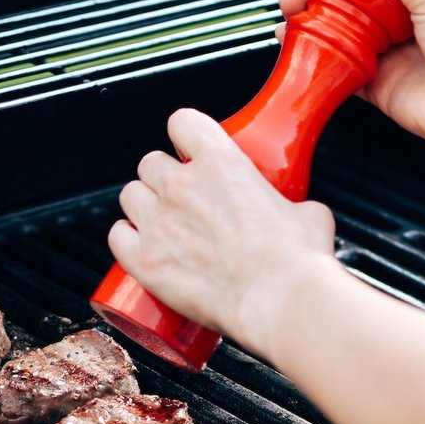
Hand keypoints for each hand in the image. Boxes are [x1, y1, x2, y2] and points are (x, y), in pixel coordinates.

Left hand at [108, 108, 338, 356]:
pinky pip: (117, 236)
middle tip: (184, 200)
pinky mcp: (145, 261)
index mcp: (221, 162)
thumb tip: (298, 215)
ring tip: (163, 226)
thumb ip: (293, 204)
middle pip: (150, 162)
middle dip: (164, 177)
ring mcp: (160, 222)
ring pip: (129, 195)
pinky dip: (127, 239)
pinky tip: (142, 247)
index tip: (191, 149)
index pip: (183, 123)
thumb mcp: (307, 213)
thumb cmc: (296, 260)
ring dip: (143, 206)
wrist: (280, 301)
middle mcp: (182, 186)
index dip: (185, 135)